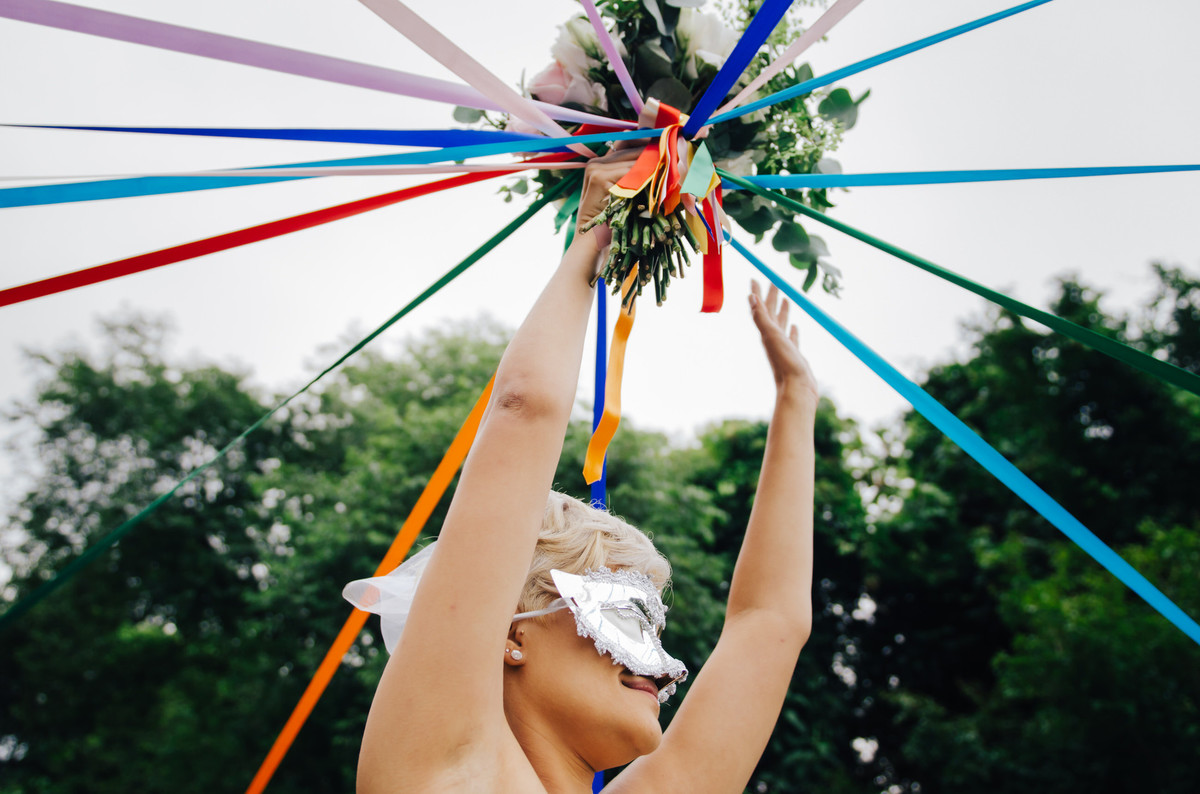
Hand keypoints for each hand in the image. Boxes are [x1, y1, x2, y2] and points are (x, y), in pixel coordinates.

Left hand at [749, 280, 817, 406]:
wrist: (797, 389)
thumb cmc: (785, 364)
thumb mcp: (772, 337)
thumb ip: (762, 318)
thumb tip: (751, 298)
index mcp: (767, 332)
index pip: (760, 307)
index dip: (757, 292)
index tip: (754, 277)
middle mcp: (773, 337)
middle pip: (771, 312)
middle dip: (771, 296)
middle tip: (774, 281)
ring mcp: (783, 346)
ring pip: (781, 323)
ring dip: (782, 310)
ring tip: (785, 299)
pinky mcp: (793, 354)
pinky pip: (791, 338)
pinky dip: (791, 330)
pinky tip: (793, 327)